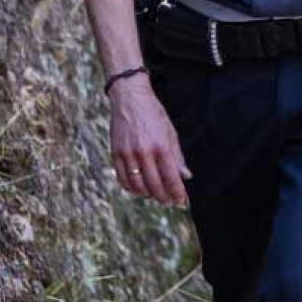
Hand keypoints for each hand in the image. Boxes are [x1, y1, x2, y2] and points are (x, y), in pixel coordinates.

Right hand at [109, 76, 191, 206]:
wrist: (130, 98)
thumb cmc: (153, 114)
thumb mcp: (170, 132)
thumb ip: (177, 156)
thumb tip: (186, 176)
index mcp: (161, 146)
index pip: (171, 177)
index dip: (177, 193)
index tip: (182, 202)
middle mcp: (143, 152)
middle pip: (154, 185)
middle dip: (164, 197)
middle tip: (170, 203)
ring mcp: (128, 154)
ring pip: (137, 185)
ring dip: (148, 195)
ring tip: (156, 196)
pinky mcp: (116, 153)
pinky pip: (123, 178)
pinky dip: (131, 188)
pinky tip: (139, 189)